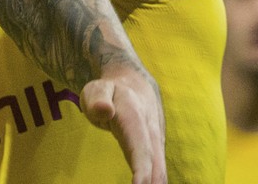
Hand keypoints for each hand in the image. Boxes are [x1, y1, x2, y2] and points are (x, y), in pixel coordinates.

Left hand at [81, 63, 167, 183]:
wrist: (135, 84)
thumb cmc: (110, 90)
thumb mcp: (97, 89)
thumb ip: (98, 99)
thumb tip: (104, 110)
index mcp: (134, 117)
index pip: (140, 146)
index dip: (141, 169)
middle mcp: (151, 132)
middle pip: (155, 164)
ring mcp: (157, 143)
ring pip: (160, 170)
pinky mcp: (156, 152)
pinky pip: (158, 172)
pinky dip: (155, 183)